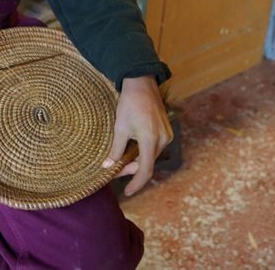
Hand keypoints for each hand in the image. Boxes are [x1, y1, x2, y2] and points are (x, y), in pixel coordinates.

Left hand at [102, 75, 172, 195]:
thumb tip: (107, 167)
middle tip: (116, 170)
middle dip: (132, 169)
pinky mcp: (166, 130)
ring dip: (138, 161)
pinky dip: (144, 152)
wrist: (141, 83)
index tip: (127, 192)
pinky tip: (133, 150)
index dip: (136, 183)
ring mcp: (167, 134)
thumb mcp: (120, 128)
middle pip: (148, 163)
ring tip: (123, 160)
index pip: (146, 170)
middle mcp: (163, 139)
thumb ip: (115, 150)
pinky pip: (155, 147)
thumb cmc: (129, 104)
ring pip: (152, 156)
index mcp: (151, 140)